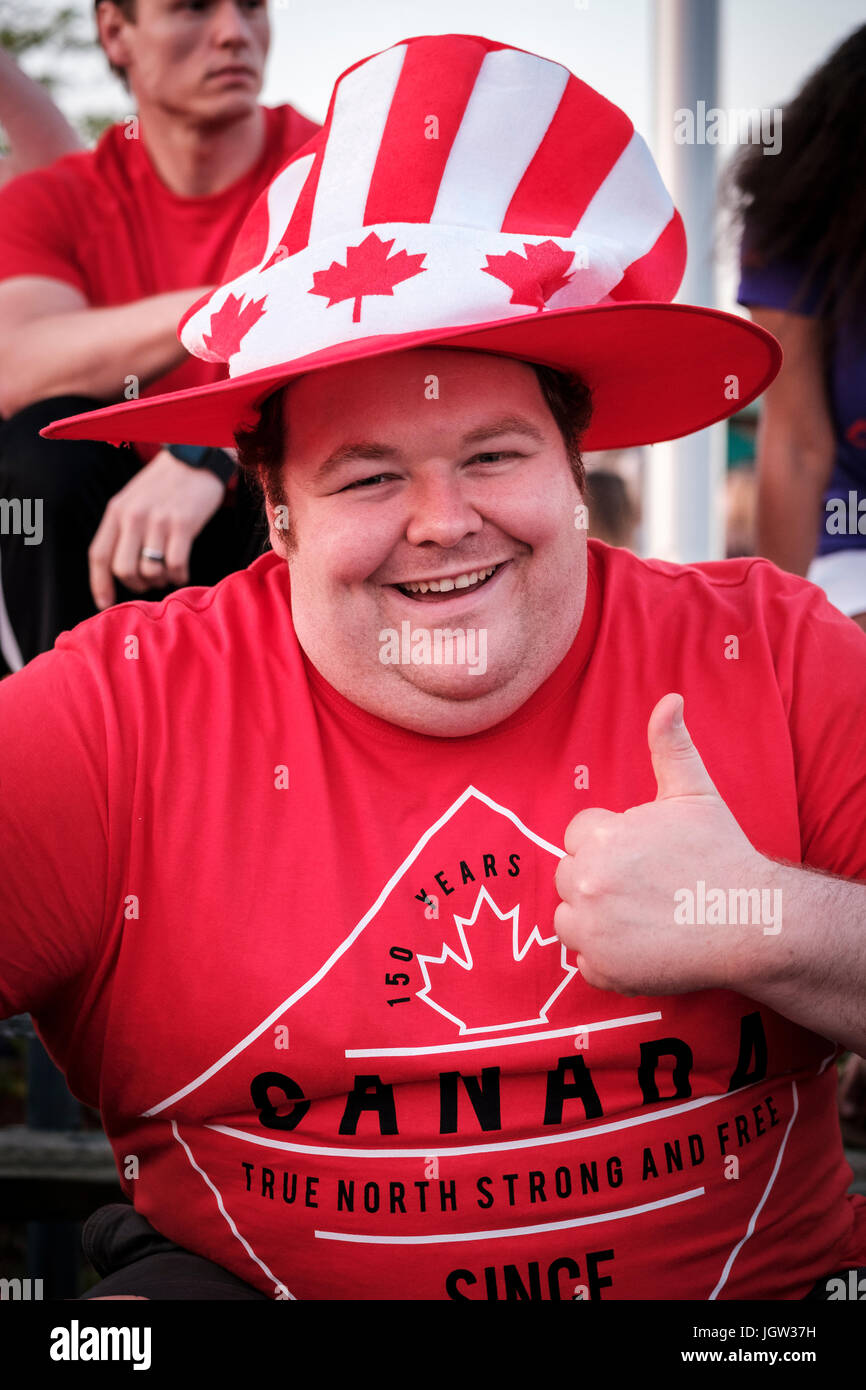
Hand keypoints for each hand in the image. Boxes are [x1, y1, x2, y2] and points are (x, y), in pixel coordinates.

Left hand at [89, 448, 225, 608]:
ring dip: (160, 580)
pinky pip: (176, 565)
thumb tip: (120, 569)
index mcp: (117, 511)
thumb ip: (123, 528)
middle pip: (123, 569)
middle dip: (137, 584)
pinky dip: (180, 576)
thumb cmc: (166, 484)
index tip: (104, 604)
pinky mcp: (183, 523)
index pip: (98, 555)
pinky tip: (183, 571)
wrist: (196, 459)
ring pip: (150, 570)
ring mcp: (158, 520)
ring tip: (168, 573)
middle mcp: (133, 516)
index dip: (99, 584)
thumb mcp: (134, 499)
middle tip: (149, 582)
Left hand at [553, 693, 768, 996]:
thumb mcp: (694, 794)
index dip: (611, 845)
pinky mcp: (603, 969)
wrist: (750, 922)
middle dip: (599, 882)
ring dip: (596, 921)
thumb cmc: (722, 855)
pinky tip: (646, 946)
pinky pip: (586, 962)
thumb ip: (670, 746)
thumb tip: (669, 700)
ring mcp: (591, 930)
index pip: (578, 836)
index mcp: (601, 837)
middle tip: (648, 889)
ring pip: (570, 921)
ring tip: (644, 917)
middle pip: (569, 878)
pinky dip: (610, 959)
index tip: (644, 858)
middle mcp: (587, 882)